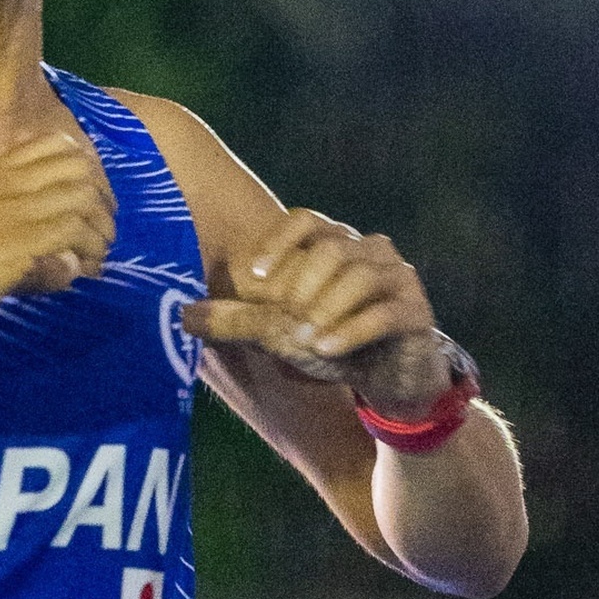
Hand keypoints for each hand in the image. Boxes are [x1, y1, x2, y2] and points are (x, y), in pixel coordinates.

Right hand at [0, 125, 116, 346]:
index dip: (88, 175)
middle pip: (81, 170)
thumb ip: (11, 230)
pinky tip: (75, 276)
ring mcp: (7, 210)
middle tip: (100, 240)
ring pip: (82, 201)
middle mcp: (1, 181)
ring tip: (94, 262)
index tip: (92, 208)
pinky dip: (83, 257)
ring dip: (98, 235)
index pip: (59, 146)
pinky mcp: (11, 245)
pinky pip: (70, 236)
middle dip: (102, 206)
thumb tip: (65, 259)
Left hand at [189, 209, 436, 394]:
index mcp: (335, 244)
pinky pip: (385, 312)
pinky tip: (327, 350)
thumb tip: (183, 315)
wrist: (388, 378)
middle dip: (302, 286)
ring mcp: (397, 277)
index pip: (305, 220)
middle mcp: (369, 250)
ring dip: (326, 310)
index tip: (254, 277)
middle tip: (286, 320)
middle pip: (332, 248)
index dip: (278, 242)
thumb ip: (236, 320)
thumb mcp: (277, 332)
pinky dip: (352, 331)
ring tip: (305, 340)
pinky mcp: (416, 310)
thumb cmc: (330, 343)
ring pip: (359, 276)